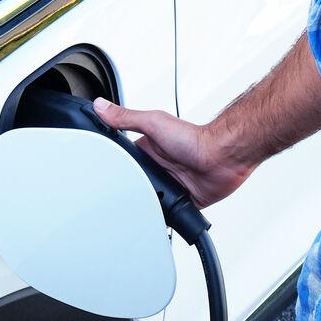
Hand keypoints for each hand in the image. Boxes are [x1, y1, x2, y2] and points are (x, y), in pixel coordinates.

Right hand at [92, 98, 253, 207]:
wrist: (221, 157)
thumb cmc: (193, 137)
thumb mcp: (153, 123)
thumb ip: (126, 117)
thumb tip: (101, 106)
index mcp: (146, 149)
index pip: (122, 160)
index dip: (112, 166)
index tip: (98, 172)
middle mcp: (157, 167)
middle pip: (133, 183)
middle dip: (127, 190)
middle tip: (118, 195)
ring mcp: (168, 184)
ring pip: (148, 200)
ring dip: (145, 202)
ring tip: (136, 205)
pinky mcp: (180, 200)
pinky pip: (166, 213)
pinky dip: (162, 214)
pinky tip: (156, 213)